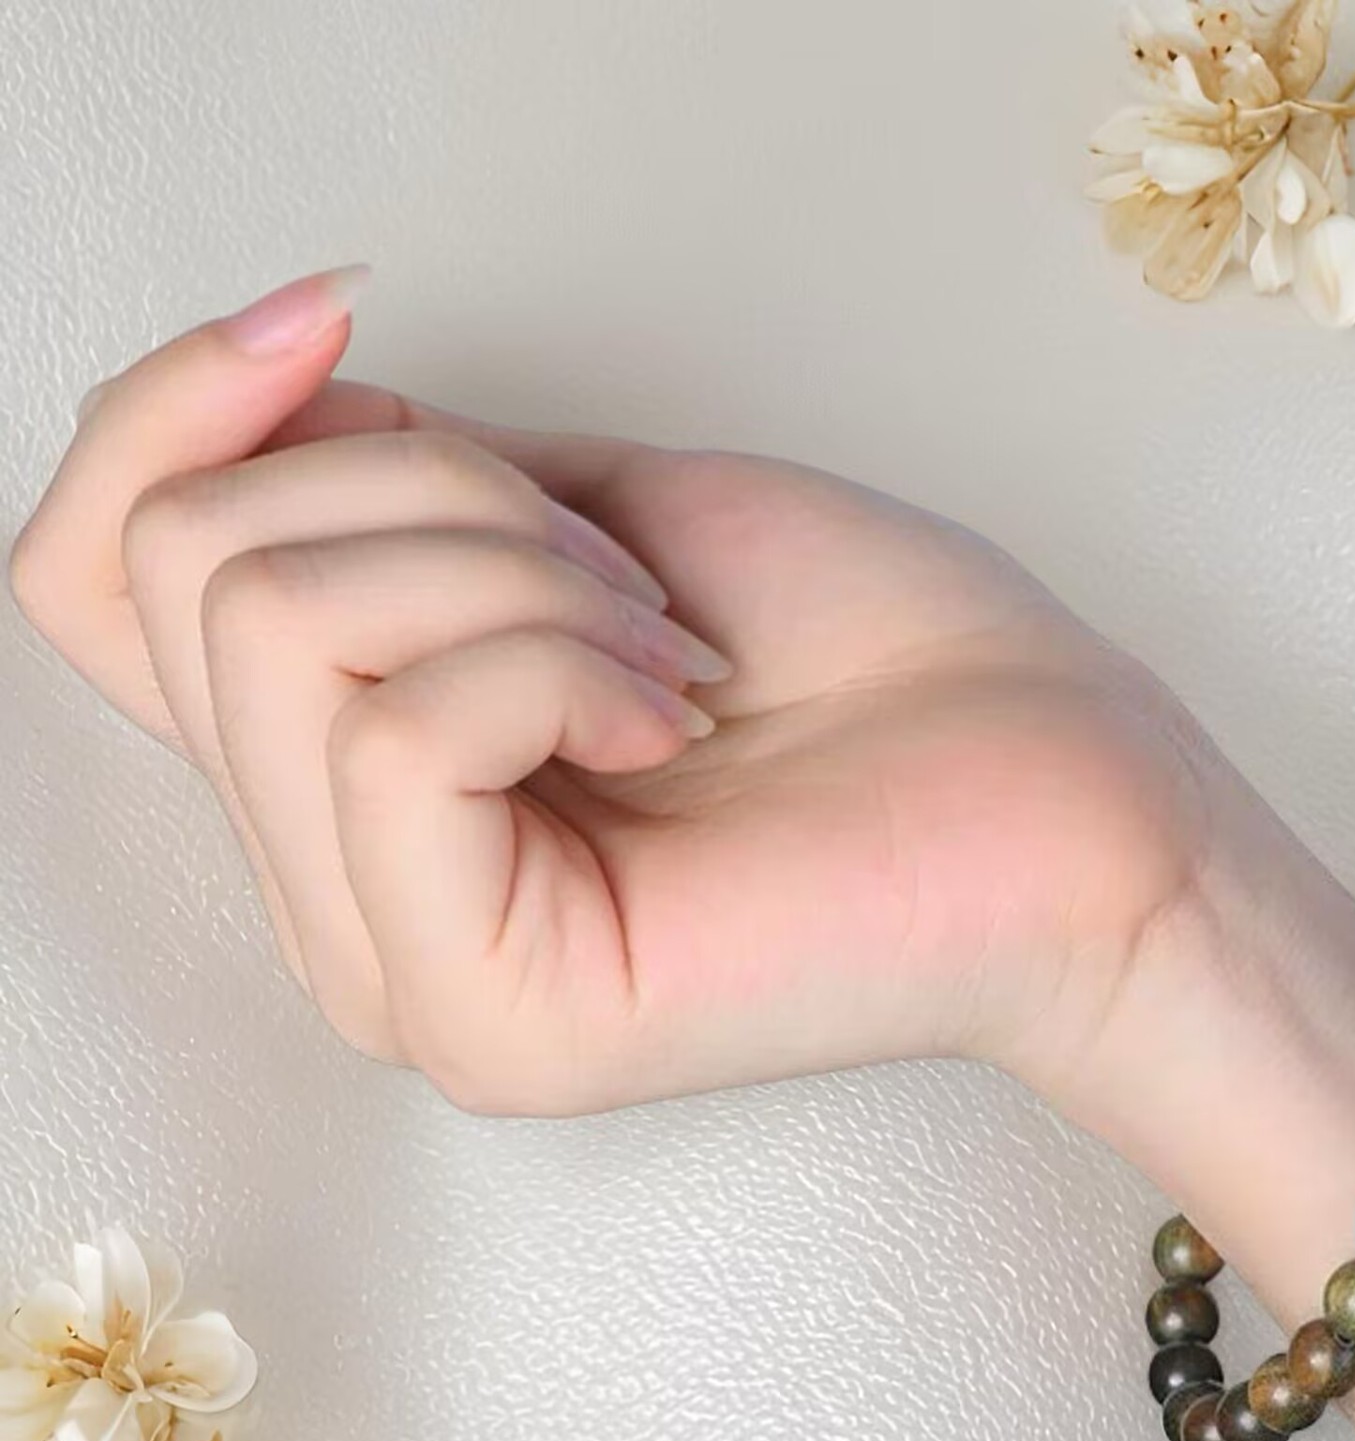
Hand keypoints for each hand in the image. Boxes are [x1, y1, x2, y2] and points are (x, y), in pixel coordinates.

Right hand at [10, 267, 1227, 1114]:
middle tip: (627, 583)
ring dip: (514, 563)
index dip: (167, 404)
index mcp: (347, 779)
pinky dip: (561, 656)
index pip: (91, 580)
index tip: (337, 317)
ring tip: (671, 658)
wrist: (1060, 785)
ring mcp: (400, 970)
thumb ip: (385, 486)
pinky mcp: (484, 1011)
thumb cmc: (871, 652)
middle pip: (191, 570)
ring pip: (279, 629)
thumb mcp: (584, 505)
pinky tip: (681, 720)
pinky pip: (401, 729)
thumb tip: (256, 414)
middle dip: (434, 485)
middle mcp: (339, 895)